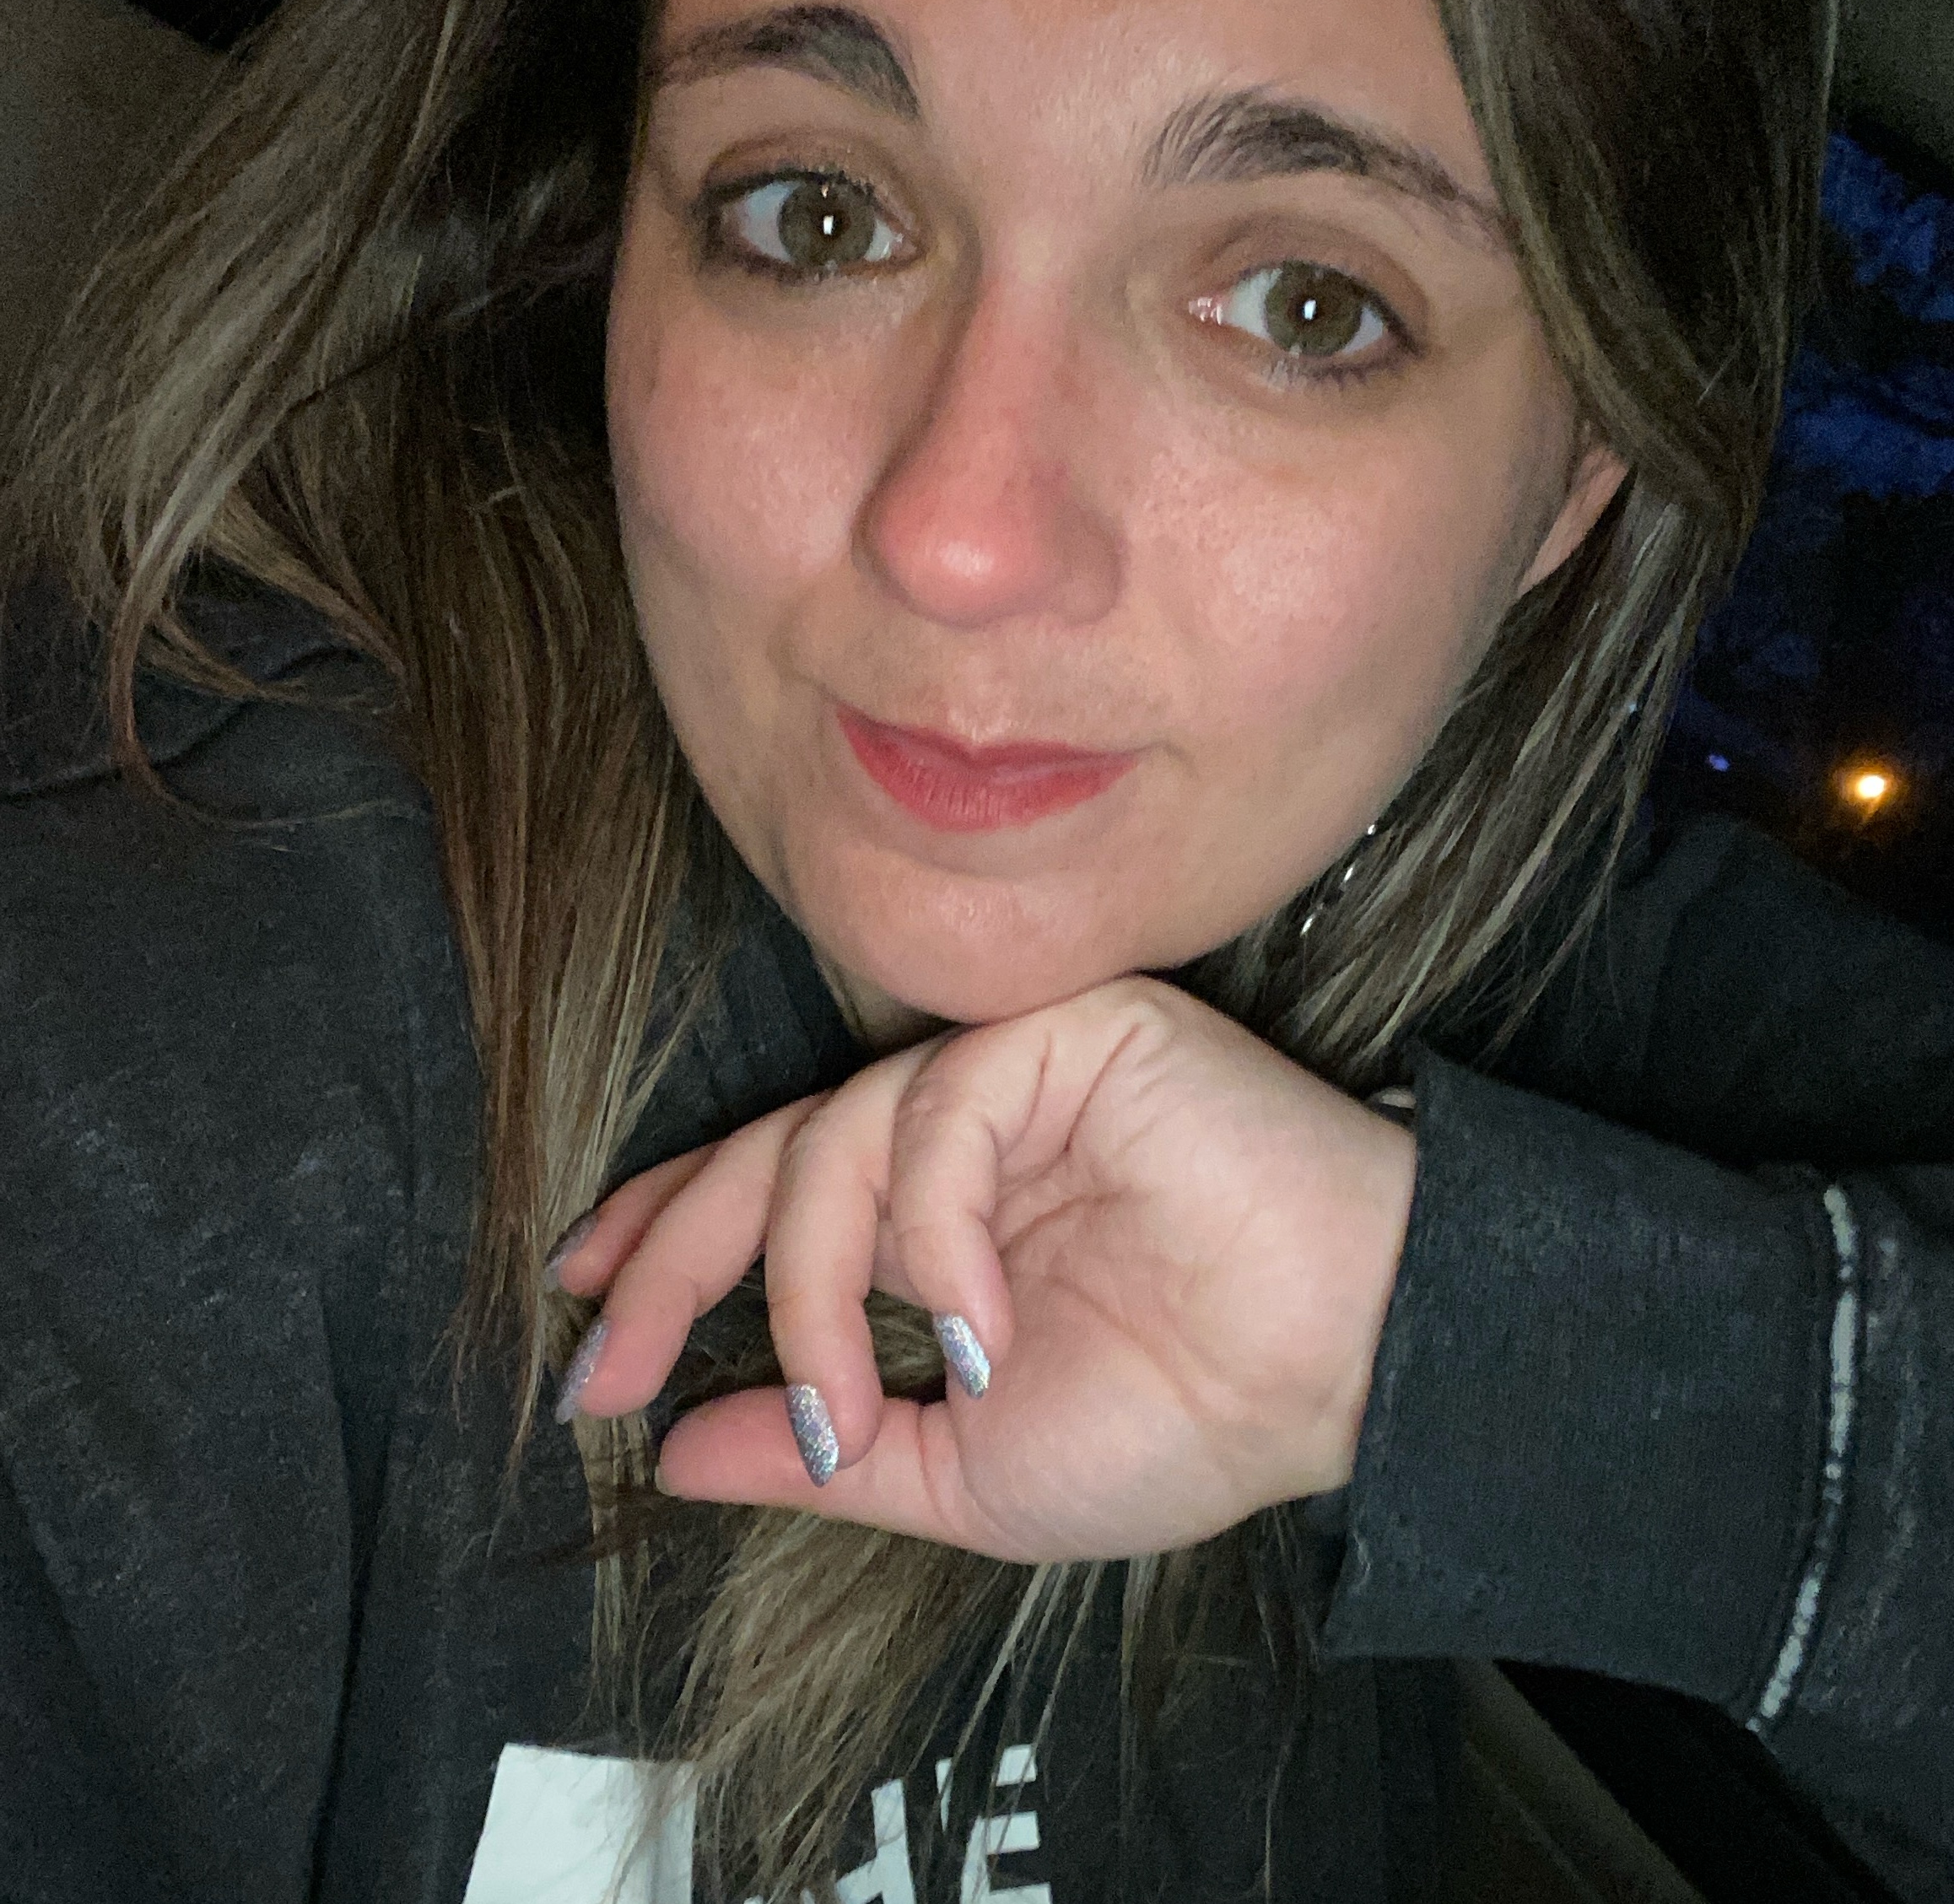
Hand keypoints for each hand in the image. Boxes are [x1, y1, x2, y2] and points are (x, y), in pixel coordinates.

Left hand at [551, 977, 1415, 1562]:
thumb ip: (825, 1454)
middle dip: (671, 1259)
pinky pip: (942, 1111)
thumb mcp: (964, 1470)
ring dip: (813, 1288)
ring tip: (853, 1409)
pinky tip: (979, 1325)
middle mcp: (961, 1133)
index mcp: (936, 1216)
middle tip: (607, 1364)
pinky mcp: (1073, 1034)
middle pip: (773, 1152)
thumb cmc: (1178, 1420)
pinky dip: (933, 1232)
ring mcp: (1013, 1077)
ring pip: (838, 1136)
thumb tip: (675, 1456)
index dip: (664, 1241)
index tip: (578, 1317)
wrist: (1337, 1375)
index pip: (771, 1193)